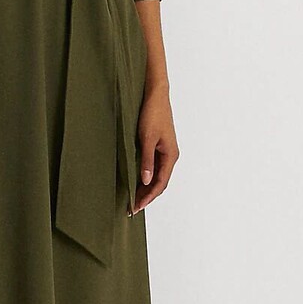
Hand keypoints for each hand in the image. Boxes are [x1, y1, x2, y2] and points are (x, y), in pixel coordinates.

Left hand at [130, 86, 177, 212]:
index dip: (148, 197)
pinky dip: (146, 177)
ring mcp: (166, 151)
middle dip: (147, 196)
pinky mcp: (160, 146)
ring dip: (146, 188)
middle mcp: (171, 156)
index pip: (160, 184)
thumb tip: (146, 181)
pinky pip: (155, 167)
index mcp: (170, 156)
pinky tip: (137, 181)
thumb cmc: (152, 114)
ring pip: (157, 176)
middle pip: (159, 183)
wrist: (155, 95)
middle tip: (132, 208)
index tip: (135, 207)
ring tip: (133, 198)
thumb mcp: (146, 139)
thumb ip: (147, 161)